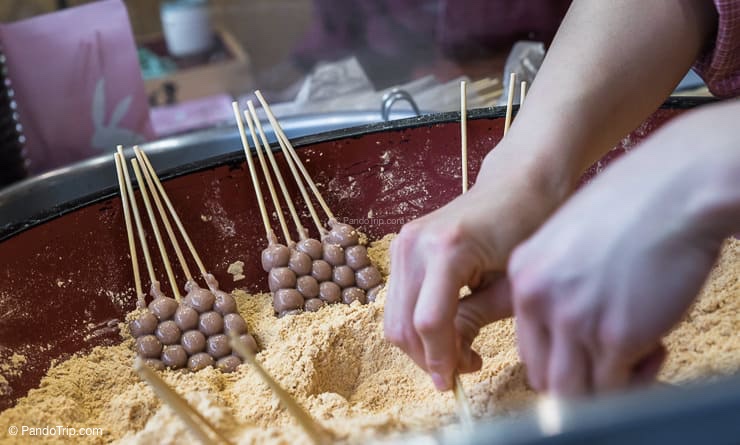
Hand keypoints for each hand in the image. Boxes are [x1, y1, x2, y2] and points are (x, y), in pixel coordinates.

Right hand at [384, 145, 565, 390]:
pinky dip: (415, 322)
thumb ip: (476, 319)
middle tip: (462, 369)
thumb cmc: (528, 225)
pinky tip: (447, 327)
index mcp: (446, 250)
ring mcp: (403, 242)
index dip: (440, 359)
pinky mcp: (401, 245)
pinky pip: (397, 299)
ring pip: (393, 316)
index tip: (456, 382)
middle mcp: (414, 244)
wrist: (518, 182)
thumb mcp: (510, 282)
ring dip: (420, 343)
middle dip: (428, 357)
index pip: (430, 322)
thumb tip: (452, 358)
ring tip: (459, 349)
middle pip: (402, 324)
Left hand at [508, 104, 738, 396]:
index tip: (591, 351)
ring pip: (573, 393)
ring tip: (640, 352)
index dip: (562, 359)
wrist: (676, 189)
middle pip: (544, 377)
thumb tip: (570, 330)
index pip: (528, 347)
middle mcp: (538, 300)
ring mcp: (573, 320)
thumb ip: (559, 285)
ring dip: (608, 385)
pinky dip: (638, 378)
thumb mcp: (569, 241)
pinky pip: (614, 388)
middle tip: (617, 358)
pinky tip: (657, 345)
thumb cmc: (633, 209)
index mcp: (524, 276)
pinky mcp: (614, 336)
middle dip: (582, 378)